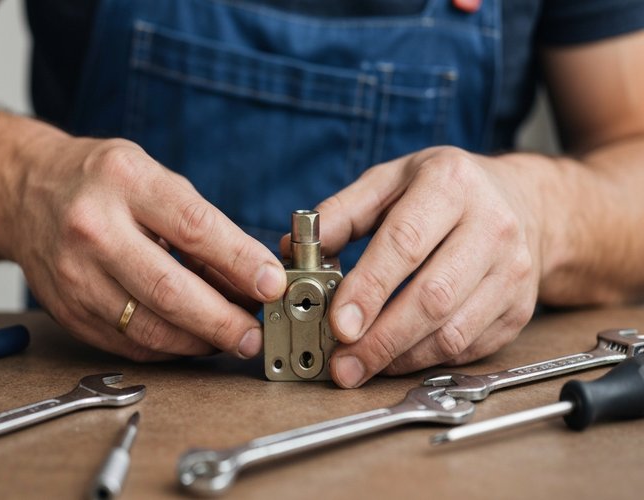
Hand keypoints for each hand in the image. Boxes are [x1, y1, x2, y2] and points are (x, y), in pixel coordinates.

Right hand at [7, 137, 285, 360]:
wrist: (25, 192)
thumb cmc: (100, 180)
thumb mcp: (153, 177)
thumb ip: (200, 224)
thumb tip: (249, 276)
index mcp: (125, 182)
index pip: (193, 228)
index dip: (239, 261)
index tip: (272, 285)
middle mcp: (93, 229)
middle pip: (169, 290)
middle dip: (222, 320)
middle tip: (254, 334)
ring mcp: (75, 275)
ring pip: (149, 328)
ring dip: (199, 341)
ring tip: (230, 338)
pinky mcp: (68, 311)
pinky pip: (128, 343)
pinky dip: (168, 348)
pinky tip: (190, 339)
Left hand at [313, 147, 542, 386]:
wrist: (525, 202)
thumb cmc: (447, 190)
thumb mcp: (391, 180)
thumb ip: (341, 213)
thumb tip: (294, 249)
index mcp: (452, 184)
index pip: (406, 243)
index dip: (369, 288)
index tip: (339, 323)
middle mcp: (492, 226)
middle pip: (433, 296)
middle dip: (381, 338)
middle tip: (342, 362)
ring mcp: (512, 271)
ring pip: (453, 331)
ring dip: (400, 357)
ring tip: (361, 365)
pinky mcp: (519, 308)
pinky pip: (469, 347)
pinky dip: (426, 360)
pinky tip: (396, 359)